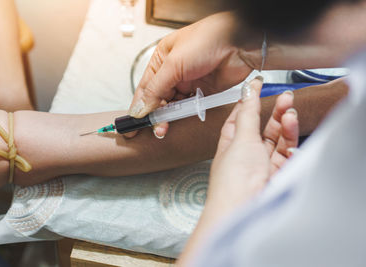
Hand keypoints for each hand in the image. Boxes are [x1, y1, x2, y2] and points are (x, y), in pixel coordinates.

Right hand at [127, 12, 252, 137]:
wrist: (240, 42)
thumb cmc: (207, 40)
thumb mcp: (174, 64)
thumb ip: (155, 88)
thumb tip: (139, 108)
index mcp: (162, 59)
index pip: (145, 87)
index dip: (138, 107)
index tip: (132, 124)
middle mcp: (174, 72)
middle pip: (158, 99)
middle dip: (154, 115)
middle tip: (152, 129)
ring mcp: (189, 82)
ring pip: (173, 105)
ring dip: (168, 117)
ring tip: (163, 128)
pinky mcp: (203, 92)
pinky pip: (190, 107)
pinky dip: (183, 115)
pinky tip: (178, 121)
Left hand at [207, 76, 298, 214]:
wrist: (243, 208)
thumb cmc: (233, 179)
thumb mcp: (240, 138)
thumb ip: (248, 114)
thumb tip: (247, 90)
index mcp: (230, 144)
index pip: (239, 119)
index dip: (248, 103)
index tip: (256, 87)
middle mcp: (246, 154)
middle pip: (262, 127)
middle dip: (273, 111)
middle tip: (285, 96)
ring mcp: (262, 164)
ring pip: (276, 139)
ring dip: (284, 123)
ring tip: (290, 109)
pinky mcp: (277, 173)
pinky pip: (286, 152)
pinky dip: (290, 140)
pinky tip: (291, 130)